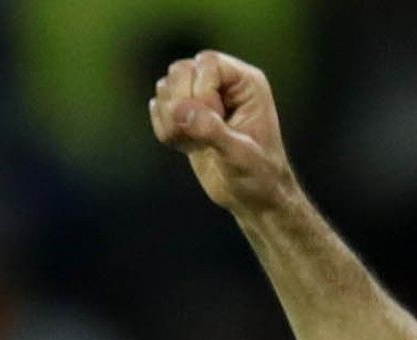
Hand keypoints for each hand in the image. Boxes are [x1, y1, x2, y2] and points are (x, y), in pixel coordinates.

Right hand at [149, 50, 296, 215]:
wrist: (253, 199)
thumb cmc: (259, 177)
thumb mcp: (241, 156)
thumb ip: (212, 131)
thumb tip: (180, 110)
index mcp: (246, 83)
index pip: (208, 63)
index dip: (202, 90)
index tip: (215, 121)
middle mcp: (224, 83)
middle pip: (180, 70)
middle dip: (181, 105)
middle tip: (200, 137)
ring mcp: (202, 96)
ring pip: (165, 87)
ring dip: (171, 120)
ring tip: (196, 145)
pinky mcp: (185, 114)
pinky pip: (157, 107)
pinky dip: (164, 129)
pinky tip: (188, 147)